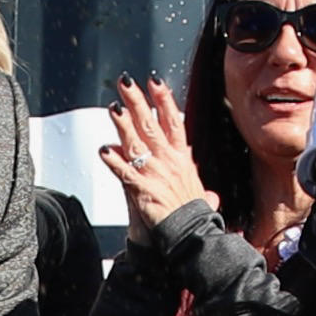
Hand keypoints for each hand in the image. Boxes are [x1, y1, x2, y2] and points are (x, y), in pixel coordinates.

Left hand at [100, 79, 206, 231]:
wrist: (192, 235)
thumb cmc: (195, 217)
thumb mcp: (201, 196)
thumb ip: (200, 188)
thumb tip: (211, 195)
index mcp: (182, 158)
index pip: (173, 121)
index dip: (163, 99)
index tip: (154, 80)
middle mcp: (169, 161)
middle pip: (152, 124)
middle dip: (137, 101)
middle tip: (126, 83)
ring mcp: (156, 174)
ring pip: (137, 143)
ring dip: (123, 125)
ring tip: (113, 108)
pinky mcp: (144, 190)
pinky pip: (126, 172)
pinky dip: (114, 162)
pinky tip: (104, 150)